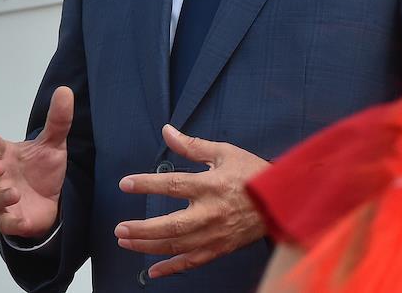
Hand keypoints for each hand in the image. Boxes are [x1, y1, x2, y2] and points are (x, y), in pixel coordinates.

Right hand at [0, 86, 72, 238]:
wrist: (52, 200)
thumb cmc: (42, 169)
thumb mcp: (53, 143)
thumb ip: (58, 119)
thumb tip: (65, 91)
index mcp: (7, 155)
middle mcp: (0, 177)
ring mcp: (3, 199)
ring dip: (0, 196)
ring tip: (15, 193)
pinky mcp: (12, 219)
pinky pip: (6, 223)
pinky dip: (11, 222)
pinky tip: (20, 219)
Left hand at [115, 124, 268, 278]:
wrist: (282, 199)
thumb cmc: (253, 173)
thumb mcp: (225, 152)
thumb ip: (193, 145)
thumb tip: (168, 131)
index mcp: (211, 185)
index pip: (172, 184)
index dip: (146, 184)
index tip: (126, 184)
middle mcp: (211, 212)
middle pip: (170, 225)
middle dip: (142, 228)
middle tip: (119, 228)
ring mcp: (215, 234)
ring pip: (177, 245)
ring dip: (148, 245)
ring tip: (126, 241)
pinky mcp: (220, 248)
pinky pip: (192, 262)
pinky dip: (171, 268)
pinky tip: (152, 269)